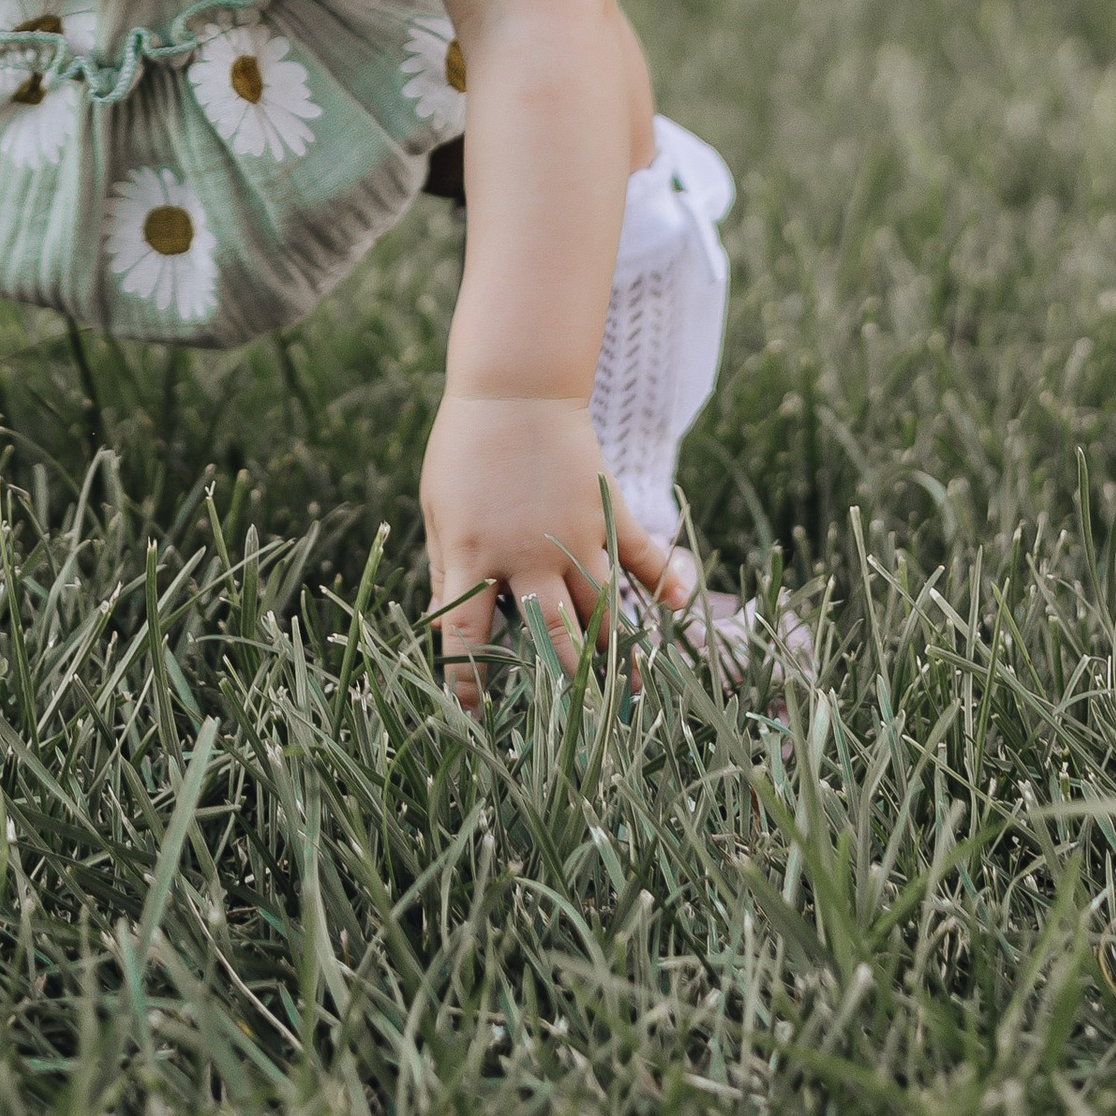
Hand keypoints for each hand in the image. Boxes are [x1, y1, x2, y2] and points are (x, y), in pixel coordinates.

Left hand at [420, 393, 692, 698]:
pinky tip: (677, 608)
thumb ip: (446, 570)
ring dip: (617, 655)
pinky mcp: (604, 512)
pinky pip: (640, 552)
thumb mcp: (438, 510)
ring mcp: (572, 534)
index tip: (475, 724)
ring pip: (600, 607)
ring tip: (634, 697)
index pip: (466, 636)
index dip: (468, 686)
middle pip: (549, 634)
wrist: (512, 385)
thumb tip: (444, 630)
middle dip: (563, 686)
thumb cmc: (463, 450)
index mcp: (472, 554)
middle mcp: (526, 553)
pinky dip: (662, 580)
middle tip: (577, 730)